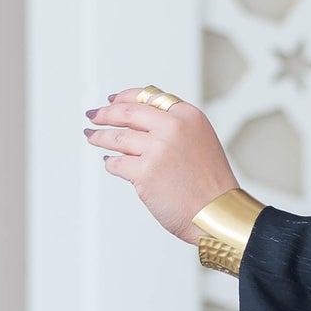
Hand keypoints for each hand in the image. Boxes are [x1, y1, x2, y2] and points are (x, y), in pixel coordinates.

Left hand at [84, 90, 237, 238]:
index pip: (147, 97)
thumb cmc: (210, 185)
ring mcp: (157, 149)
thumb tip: (134, 123)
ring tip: (91, 137)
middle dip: (105, 114)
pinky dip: (110, 163)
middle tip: (93, 116)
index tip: (111, 101)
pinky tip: (110, 162)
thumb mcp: (200, 142)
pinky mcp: (144, 172)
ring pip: (116, 137)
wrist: (218, 213)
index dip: (125, 98)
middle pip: (127, 112)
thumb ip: (173, 128)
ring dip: (99, 137)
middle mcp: (173, 127)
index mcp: (188, 116)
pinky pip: (116, 163)